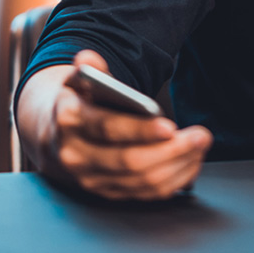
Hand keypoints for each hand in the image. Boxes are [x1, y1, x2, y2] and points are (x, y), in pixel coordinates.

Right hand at [20, 50, 211, 199]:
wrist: (52, 136)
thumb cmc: (77, 103)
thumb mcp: (78, 81)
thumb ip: (88, 68)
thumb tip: (89, 59)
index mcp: (69, 121)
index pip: (107, 128)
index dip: (140, 130)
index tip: (170, 126)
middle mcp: (76, 155)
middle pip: (129, 160)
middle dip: (171, 150)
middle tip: (201, 136)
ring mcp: (90, 179)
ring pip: (140, 180)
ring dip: (177, 165)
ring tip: (199, 147)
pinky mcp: (105, 193)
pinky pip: (144, 193)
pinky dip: (172, 180)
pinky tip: (189, 163)